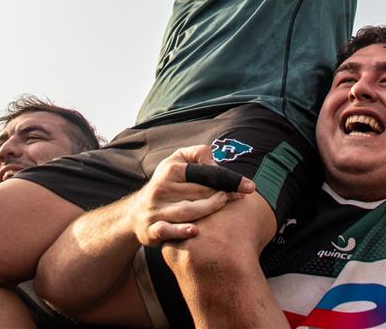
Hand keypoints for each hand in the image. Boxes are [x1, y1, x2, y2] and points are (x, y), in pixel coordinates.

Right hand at [130, 145, 254, 245]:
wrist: (136, 213)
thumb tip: (215, 161)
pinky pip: (166, 229)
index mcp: (171, 170)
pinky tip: (195, 230)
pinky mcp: (151, 229)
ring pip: (187, 210)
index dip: (228, 179)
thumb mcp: (176, 161)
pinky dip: (180, 231)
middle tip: (242, 196)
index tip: (249, 186)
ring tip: (224, 204)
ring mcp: (156, 209)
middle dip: (224, 194)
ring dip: (208, 208)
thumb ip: (198, 155)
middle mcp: (162, 188)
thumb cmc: (166, 184)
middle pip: (199, 192)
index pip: (204, 173)